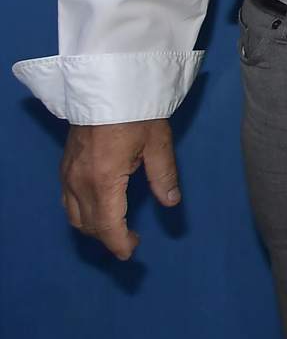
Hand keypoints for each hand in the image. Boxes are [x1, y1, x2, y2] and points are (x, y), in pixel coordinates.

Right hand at [62, 118, 180, 260]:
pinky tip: (98, 209)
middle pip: (89, 225)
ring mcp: (67, 175)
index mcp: (103, 180)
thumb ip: (164, 176)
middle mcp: (79, 183)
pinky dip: (81, 213)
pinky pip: (67, 201)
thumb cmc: (136, 112)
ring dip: (94, 227)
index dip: (119, 243)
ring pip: (74, 216)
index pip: (108, 225)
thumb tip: (171, 202)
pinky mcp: (64, 167)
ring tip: (117, 228)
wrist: (107, 86)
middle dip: (109, 238)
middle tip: (132, 240)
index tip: (131, 252)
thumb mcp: (158, 143)